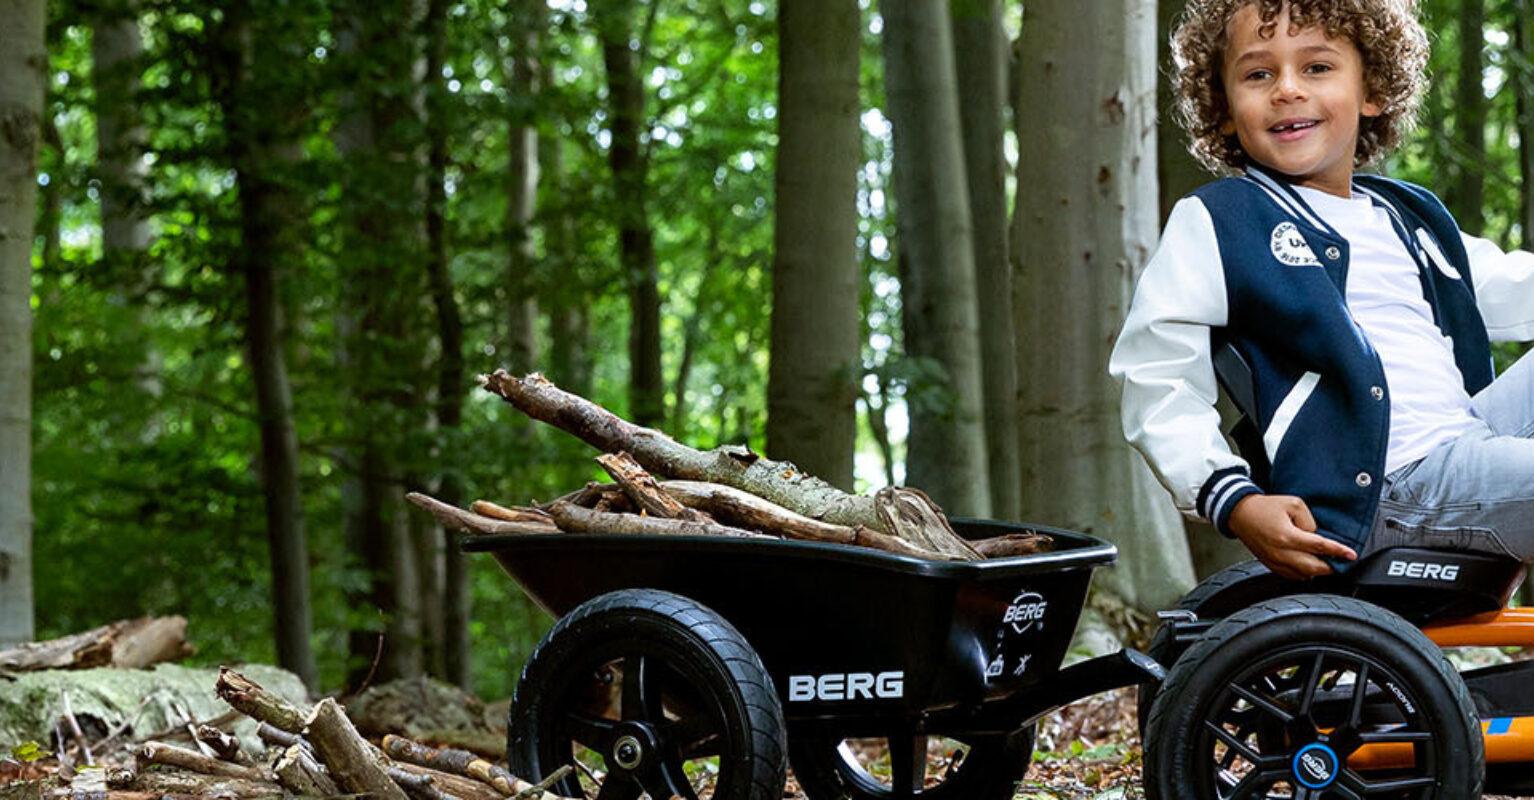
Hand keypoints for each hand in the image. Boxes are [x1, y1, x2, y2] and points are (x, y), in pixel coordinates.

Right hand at [1227, 494, 1356, 579]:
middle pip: (1313, 567)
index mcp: (1287, 536)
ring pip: (1303, 575)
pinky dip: (1303, 573)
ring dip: (1317, 571)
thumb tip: (1316, 536)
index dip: (1338, 551)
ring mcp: (1274, 561)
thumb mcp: (1293, 503)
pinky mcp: (1270, 564)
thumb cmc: (1265, 507)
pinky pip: (1291, 576)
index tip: (1351, 555)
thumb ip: (1309, 521)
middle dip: (1331, 567)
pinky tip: (1308, 565)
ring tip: (1326, 563)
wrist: (1240, 514)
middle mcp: (1280, 552)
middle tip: (1341, 562)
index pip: (1320, 547)